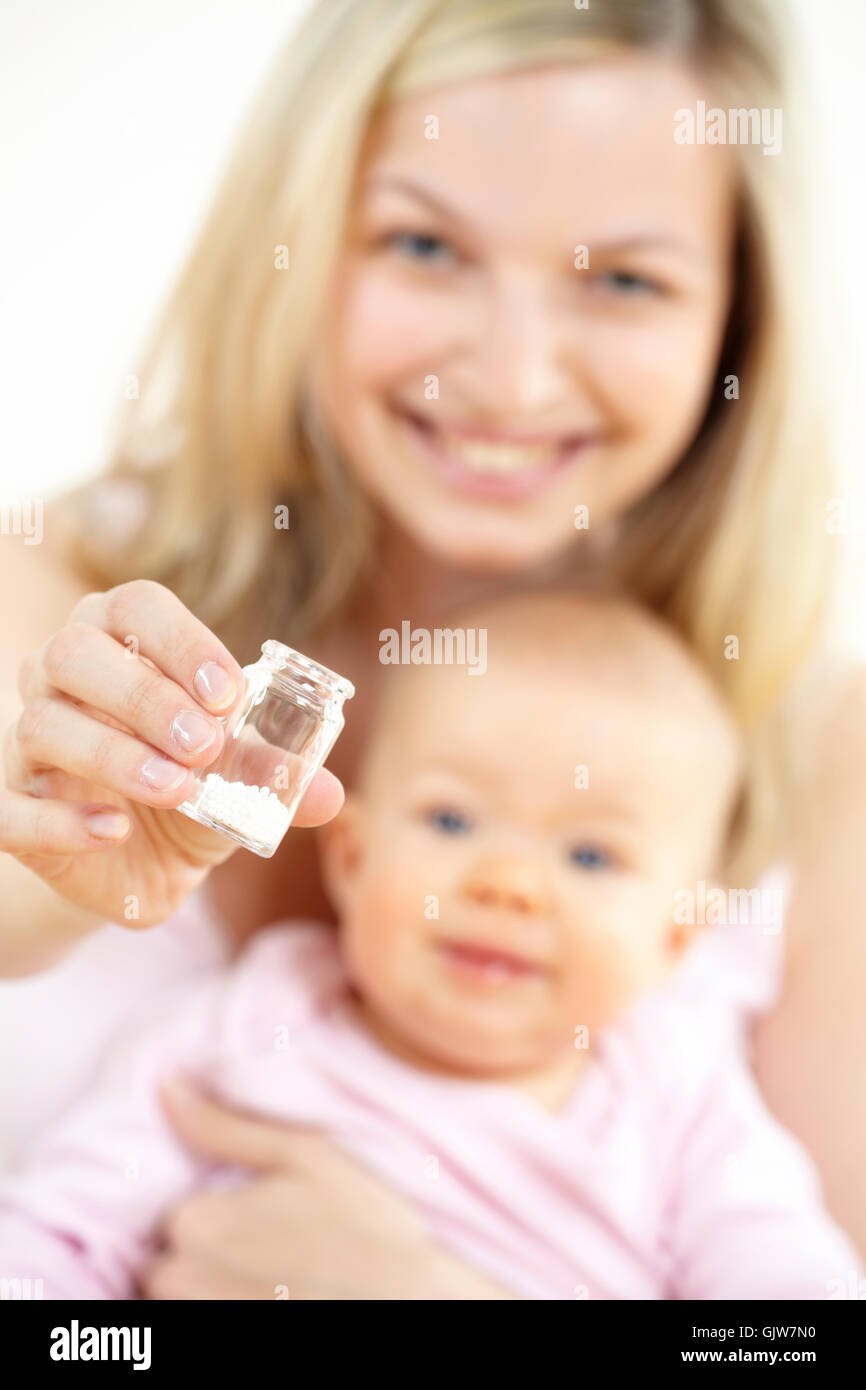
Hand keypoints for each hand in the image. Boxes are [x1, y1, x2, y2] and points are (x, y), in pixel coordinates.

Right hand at [1, 580, 343, 925]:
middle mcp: (61, 676)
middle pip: (74, 652)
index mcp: (119, 640)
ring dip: (114, 755)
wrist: (140, 862)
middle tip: (204, 744)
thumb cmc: (192, 790)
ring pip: (41, 723)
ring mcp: (27, 740)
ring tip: (176, 789)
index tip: (232, 694)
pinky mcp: (8, 805)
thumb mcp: (242, 780)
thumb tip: (328, 793)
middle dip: (144, 696)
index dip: (182, 642)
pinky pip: (6, 806)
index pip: (135, 607)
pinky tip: (113, 830)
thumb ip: (278, 775)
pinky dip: (60, 820)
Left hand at [140, 1079, 516, 1299]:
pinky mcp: (219, 1351)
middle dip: (209, 1256)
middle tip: (276, 1253)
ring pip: (184, 1298)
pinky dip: (227, 1308)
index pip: (176, 1215)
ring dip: (216, 1288)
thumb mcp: (303, 1154)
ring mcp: (197, 1322)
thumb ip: (224, 1125)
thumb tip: (168, 1086)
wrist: (410, 1302)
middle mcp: (178, 1281)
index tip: (266, 1220)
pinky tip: (276, 1299)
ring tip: (278, 1282)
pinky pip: (203, 1322)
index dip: (219, 1216)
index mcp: (193, 1222)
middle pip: (171, 1262)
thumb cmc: (362, 1225)